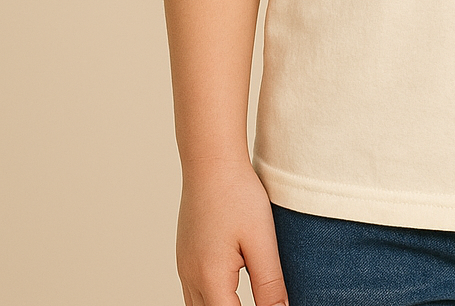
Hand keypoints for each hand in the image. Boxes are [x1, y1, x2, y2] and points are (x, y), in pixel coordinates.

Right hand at [175, 160, 288, 305]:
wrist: (211, 162)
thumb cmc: (238, 195)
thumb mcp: (262, 240)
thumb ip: (270, 283)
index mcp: (210, 278)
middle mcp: (191, 277)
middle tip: (263, 300)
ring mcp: (184, 266)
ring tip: (247, 297)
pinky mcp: (185, 254)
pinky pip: (195, 290)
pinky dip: (212, 297)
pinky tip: (231, 289)